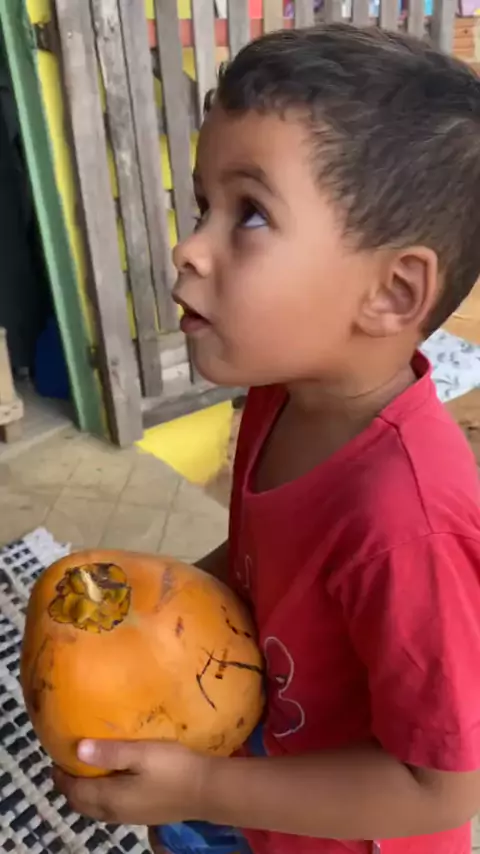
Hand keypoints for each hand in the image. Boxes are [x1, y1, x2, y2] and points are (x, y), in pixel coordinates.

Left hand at [53, 739, 207, 825]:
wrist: (207, 791)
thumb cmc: (173, 767)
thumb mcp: (141, 753)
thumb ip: (110, 753)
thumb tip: (78, 749)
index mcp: (110, 798)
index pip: (74, 791)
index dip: (62, 776)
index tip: (56, 756)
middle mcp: (115, 812)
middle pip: (82, 803)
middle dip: (70, 786)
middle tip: (68, 762)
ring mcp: (129, 816)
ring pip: (96, 808)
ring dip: (86, 792)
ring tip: (88, 768)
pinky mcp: (143, 815)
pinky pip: (110, 808)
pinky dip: (102, 795)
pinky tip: (114, 779)